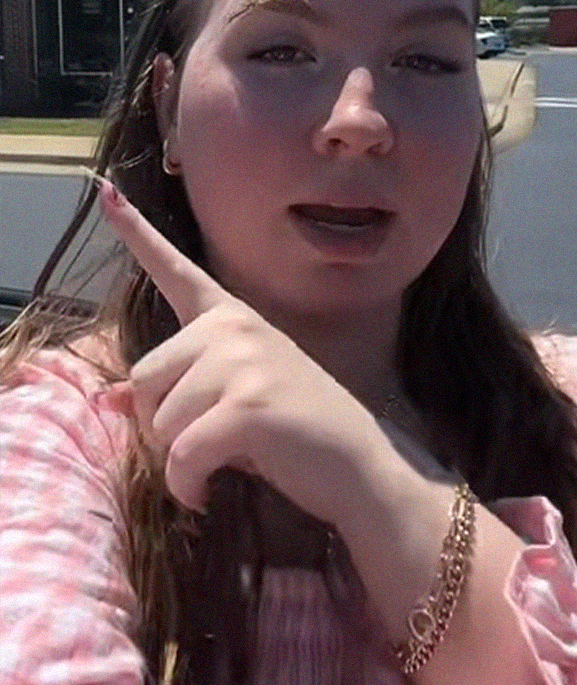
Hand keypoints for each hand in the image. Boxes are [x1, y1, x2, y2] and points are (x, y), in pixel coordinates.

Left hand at [98, 180, 409, 523]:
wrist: (364, 467)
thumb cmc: (300, 434)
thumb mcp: (240, 396)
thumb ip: (182, 387)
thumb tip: (106, 401)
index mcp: (235, 320)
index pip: (179, 272)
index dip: (136, 232)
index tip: (104, 190)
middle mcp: (236, 331)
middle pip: (144, 379)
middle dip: (164, 423)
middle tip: (211, 440)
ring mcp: (244, 365)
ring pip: (158, 421)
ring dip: (179, 458)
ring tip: (226, 461)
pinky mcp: (247, 409)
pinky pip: (181, 455)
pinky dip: (187, 485)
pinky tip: (207, 493)